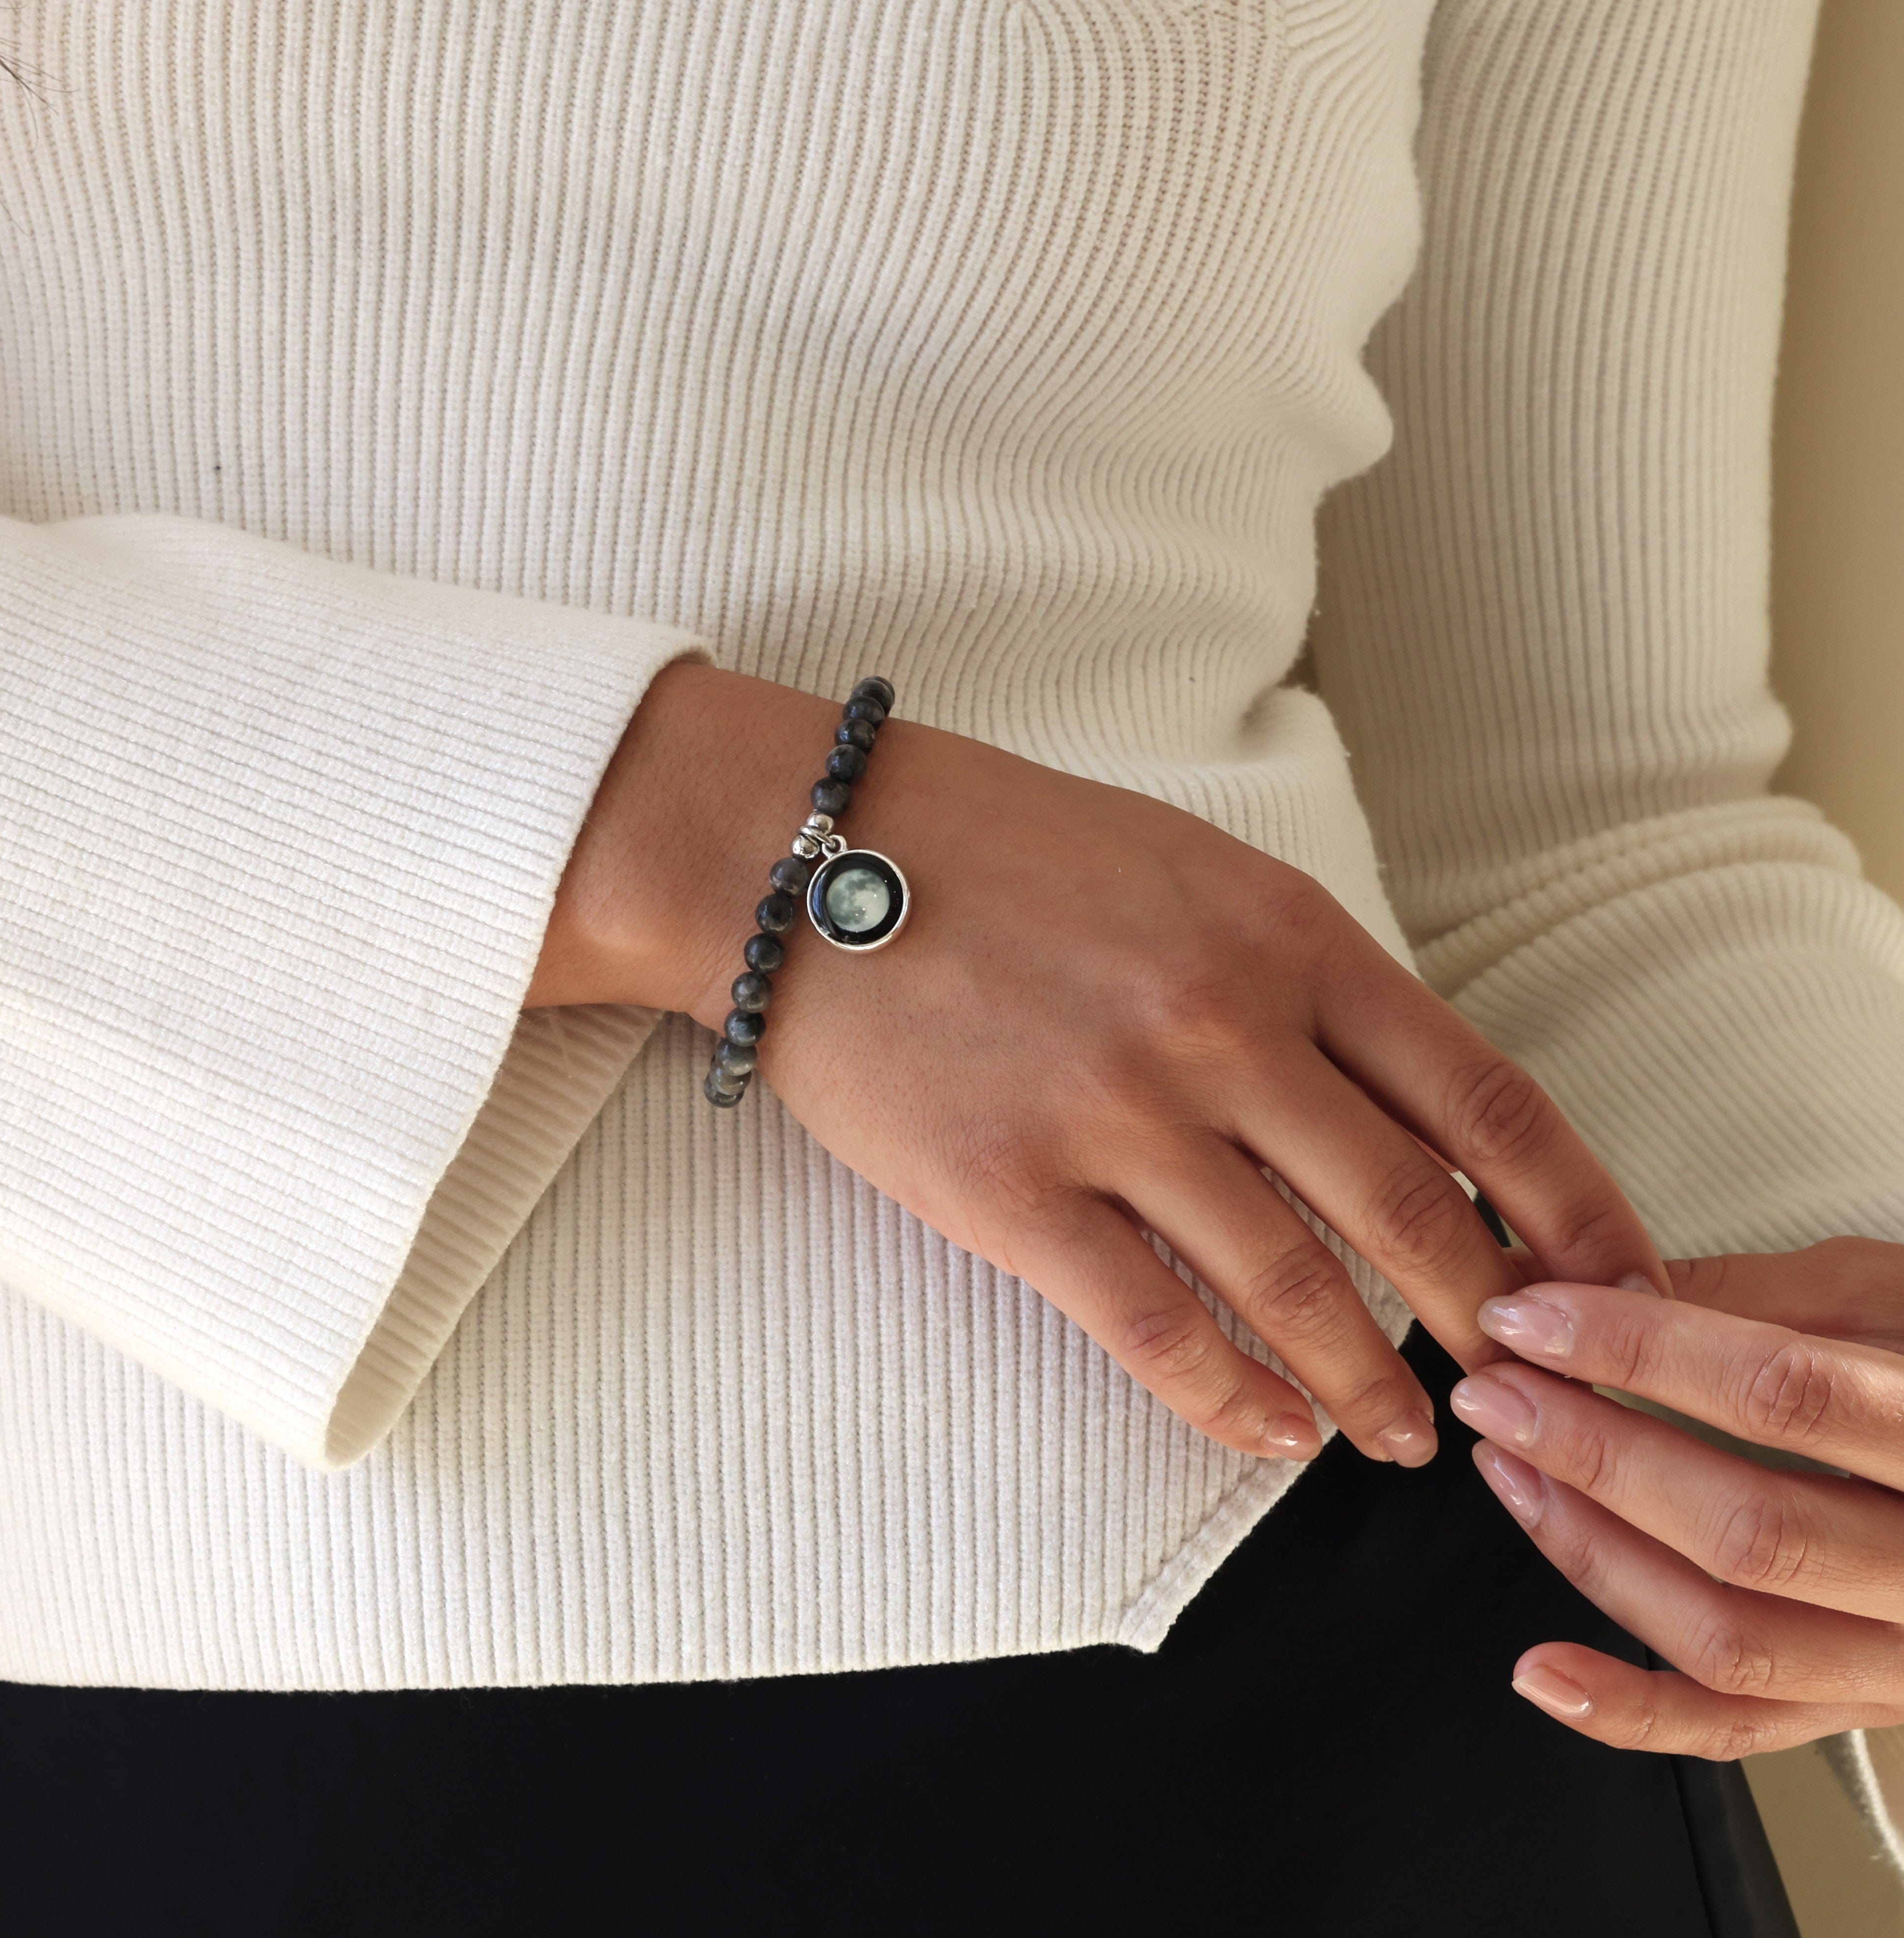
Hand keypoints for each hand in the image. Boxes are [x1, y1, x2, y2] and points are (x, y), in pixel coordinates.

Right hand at [534, 661, 1665, 1464]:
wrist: (809, 854)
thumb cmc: (1002, 849)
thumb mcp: (1189, 868)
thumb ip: (1300, 972)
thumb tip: (1395, 1100)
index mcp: (1283, 933)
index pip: (1478, 1092)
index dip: (1569, 1202)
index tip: (1611, 1273)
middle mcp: (1221, 1026)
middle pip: (1408, 1211)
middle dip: (1482, 1317)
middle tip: (1515, 1380)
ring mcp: (1115, 1114)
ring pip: (1291, 1287)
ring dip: (1364, 1384)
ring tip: (1399, 1438)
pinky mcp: (1012, 1193)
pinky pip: (1151, 1328)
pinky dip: (1227, 1399)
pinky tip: (1269, 1437)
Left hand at [1453, 1239, 1903, 1756]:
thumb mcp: (1879, 1296)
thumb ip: (1741, 1301)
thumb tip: (1584, 1281)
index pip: (1781, 1395)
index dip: (1635, 1351)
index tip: (1527, 1319)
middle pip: (1748, 1528)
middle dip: (1594, 1455)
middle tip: (1496, 1393)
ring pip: (1731, 1636)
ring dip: (1591, 1555)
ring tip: (1506, 1475)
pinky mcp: (1864, 1706)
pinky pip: (1740, 1730)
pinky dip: (1630, 1712)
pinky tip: (1539, 1670)